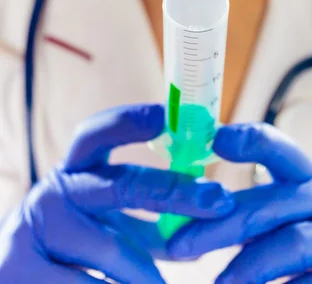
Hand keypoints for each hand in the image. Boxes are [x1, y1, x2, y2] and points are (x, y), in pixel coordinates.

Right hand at [0, 104, 233, 282]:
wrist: (13, 276)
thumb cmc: (73, 248)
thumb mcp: (106, 227)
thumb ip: (148, 226)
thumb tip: (202, 230)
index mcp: (76, 170)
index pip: (99, 133)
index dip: (130, 121)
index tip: (167, 116)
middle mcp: (56, 189)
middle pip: (121, 184)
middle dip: (175, 192)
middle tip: (218, 200)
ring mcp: (34, 227)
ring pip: (112, 249)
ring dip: (147, 273)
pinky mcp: (19, 267)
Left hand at [169, 123, 311, 282]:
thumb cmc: (306, 239)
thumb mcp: (283, 214)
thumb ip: (246, 209)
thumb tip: (181, 213)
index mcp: (304, 177)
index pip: (279, 149)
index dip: (250, 142)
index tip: (216, 141)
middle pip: (270, 205)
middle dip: (220, 225)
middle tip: (179, 246)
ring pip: (294, 245)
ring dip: (250, 266)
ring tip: (218, 283)